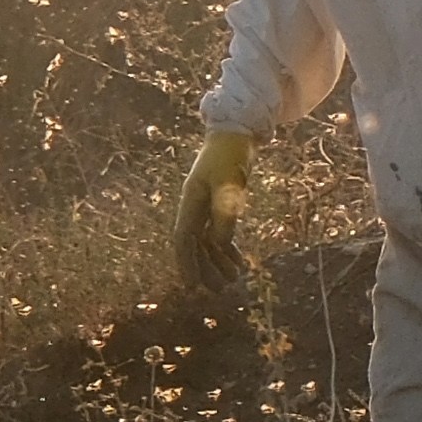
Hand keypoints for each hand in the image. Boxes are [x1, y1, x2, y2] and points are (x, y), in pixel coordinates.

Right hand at [178, 131, 259, 279]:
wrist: (237, 132)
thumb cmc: (230, 155)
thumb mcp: (229, 184)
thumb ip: (224, 213)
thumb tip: (218, 244)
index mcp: (190, 202)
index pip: (183, 239)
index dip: (186, 263)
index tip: (192, 286)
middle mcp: (194, 206)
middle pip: (194, 245)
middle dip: (205, 268)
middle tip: (219, 290)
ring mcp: (205, 206)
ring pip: (207, 242)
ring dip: (217, 261)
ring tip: (233, 280)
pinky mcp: (219, 204)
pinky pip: (218, 233)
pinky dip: (226, 248)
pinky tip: (237, 262)